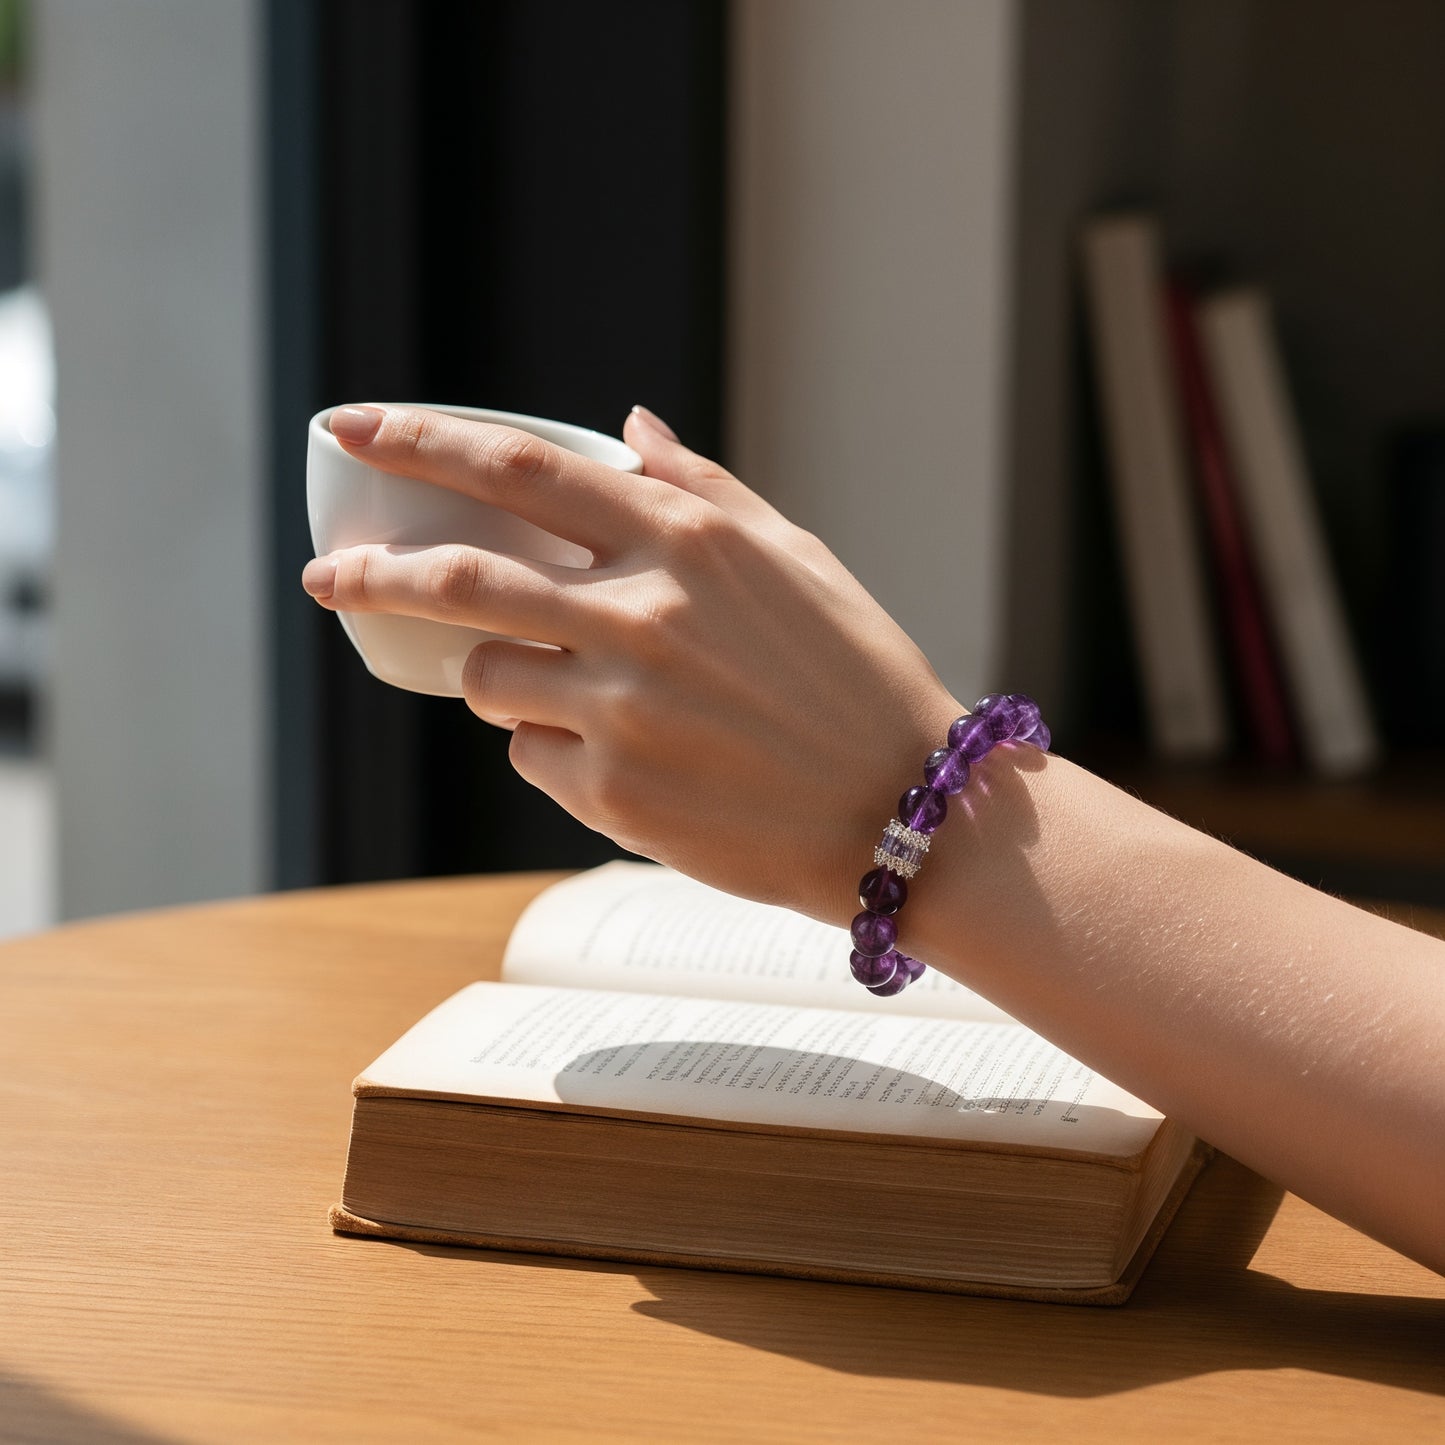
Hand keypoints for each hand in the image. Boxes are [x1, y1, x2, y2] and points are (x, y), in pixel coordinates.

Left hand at [302, 404, 960, 923]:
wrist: (903, 813)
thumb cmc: (855, 679)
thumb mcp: (796, 559)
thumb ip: (705, 488)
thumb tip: (630, 427)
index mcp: (687, 541)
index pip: (520, 467)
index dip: (420, 438)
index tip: (352, 426)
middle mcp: (643, 616)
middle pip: (459, 575)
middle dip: (372, 571)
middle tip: (327, 576)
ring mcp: (622, 709)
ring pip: (487, 678)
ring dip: (499, 675)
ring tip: (569, 692)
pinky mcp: (614, 794)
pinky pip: (534, 758)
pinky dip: (554, 749)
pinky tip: (631, 760)